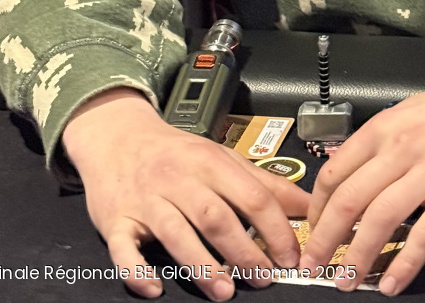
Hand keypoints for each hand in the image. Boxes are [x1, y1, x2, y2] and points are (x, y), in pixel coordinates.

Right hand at [62, 88, 308, 300]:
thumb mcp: (223, 159)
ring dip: (202, 265)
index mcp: (210, 162)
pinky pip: (124, 248)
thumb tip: (308, 206)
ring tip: (225, 291)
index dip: (276, 229)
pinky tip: (154, 288)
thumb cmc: (177, 154)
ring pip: (176, 232)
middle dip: (244, 251)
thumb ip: (265, 184)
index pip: (252, 195)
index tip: (291, 256)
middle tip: (264, 278)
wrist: (118, 137)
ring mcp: (147, 200)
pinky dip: (137, 271)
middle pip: (216, 216)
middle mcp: (179, 179)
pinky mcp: (116, 220)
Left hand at [299, 59, 424, 293]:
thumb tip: (342, 163)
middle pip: (351, 200)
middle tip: (313, 267)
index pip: (335, 172)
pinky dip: (405, 264)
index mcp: (386, 127)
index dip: (318, 209)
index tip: (312, 232)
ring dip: (358, 256)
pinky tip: (392, 285)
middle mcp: (402, 148)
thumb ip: (379, 139)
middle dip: (326, 240)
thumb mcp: (411, 110)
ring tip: (347, 282)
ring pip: (382, 219)